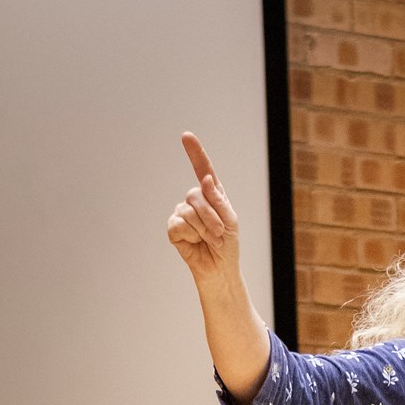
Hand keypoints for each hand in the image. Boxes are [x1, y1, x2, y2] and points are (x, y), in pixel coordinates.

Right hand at [166, 133, 240, 285]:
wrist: (220, 268)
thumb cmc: (227, 244)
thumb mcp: (230, 221)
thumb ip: (219, 200)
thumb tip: (205, 180)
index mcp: (212, 195)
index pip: (202, 169)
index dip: (195, 153)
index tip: (187, 136)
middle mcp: (195, 200)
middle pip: (196, 195)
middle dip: (211, 217)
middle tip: (220, 234)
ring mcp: (182, 213)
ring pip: (189, 211)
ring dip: (205, 230)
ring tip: (211, 241)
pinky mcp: (174, 228)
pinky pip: (179, 224)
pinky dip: (192, 236)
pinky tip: (195, 243)